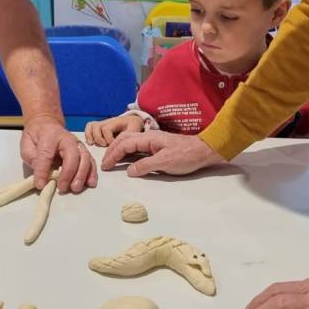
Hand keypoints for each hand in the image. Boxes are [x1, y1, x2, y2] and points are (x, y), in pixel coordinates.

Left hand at [21, 115, 97, 192]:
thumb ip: (33, 159)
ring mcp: (77, 144)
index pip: (47, 154)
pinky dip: (91, 173)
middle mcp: (67, 138)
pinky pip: (91, 161)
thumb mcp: (27, 146)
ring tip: (75, 188)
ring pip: (85, 158)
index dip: (43, 170)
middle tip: (62, 188)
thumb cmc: (36, 137)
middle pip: (72, 155)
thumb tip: (41, 176)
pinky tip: (90, 183)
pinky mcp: (83, 150)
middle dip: (68, 173)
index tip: (40, 184)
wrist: (47, 124)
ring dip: (81, 175)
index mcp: (49, 135)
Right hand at [84, 113, 143, 145]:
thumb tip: (122, 147)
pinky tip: (91, 142)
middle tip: (104, 145)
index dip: (108, 139)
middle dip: (99, 138)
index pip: (107, 129)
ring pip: (91, 126)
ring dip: (90, 136)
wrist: (133, 120)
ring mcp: (102, 123)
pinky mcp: (100, 126)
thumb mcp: (135, 130)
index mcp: (117, 121)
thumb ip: (129, 137)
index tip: (114, 145)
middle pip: (96, 126)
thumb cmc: (134, 126)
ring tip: (93, 144)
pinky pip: (89, 127)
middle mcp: (107, 121)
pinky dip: (88, 134)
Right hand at [101, 131, 223, 176]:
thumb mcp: (165, 163)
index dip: (113, 155)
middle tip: (104, 163)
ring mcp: (153, 140)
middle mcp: (149, 137)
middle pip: (124, 139)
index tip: (106, 166)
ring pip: (129, 141)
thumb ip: (145, 166)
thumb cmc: (186, 156)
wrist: (203, 150)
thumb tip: (129, 171)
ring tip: (111, 160)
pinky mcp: (157, 146)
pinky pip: (137, 146)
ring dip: (118, 149)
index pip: (124, 144)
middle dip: (112, 150)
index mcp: (148, 138)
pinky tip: (127, 159)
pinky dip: (127, 151)